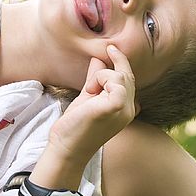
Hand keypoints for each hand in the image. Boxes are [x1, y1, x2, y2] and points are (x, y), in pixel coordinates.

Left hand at [47, 45, 139, 166]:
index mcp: (124, 108)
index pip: (129, 81)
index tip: (111, 48)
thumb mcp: (87, 97)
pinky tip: (90, 91)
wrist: (66, 147)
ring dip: (101, 76)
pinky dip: (101, 80)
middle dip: (117, 61)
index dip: (122, 63)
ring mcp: (124, 110)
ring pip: (121, 77)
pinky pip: (115, 82)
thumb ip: (94, 80)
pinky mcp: (115, 107)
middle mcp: (129, 110)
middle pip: (127, 76)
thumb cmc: (75, 126)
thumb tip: (98, 60)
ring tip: (88, 90)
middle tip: (108, 49)